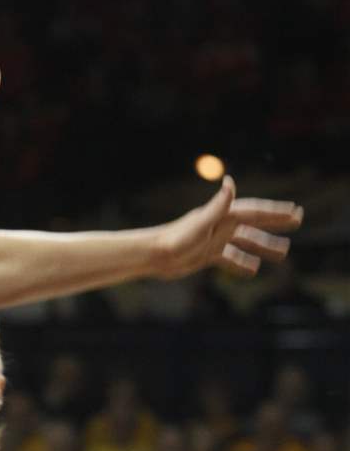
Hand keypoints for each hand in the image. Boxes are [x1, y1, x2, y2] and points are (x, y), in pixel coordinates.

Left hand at [154, 176, 303, 278]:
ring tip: (284, 252)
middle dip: (276, 222)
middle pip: (254, 223)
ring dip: (264, 245)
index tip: (295, 211)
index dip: (275, 211)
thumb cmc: (175, 239)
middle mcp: (219, 226)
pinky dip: (243, 263)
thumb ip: (218, 205)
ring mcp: (214, 241)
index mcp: (221, 217)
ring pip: (245, 242)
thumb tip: (231, 181)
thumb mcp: (201, 222)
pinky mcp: (206, 255)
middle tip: (298, 221)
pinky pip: (230, 258)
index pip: (254, 211)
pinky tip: (253, 269)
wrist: (153, 255)